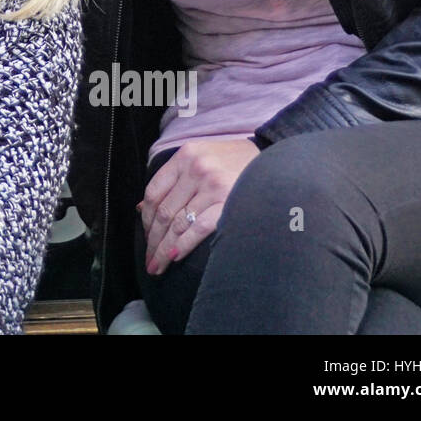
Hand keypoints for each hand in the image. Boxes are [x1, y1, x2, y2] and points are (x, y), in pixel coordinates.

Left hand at [138, 139, 258, 275]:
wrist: (277, 161)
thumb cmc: (235, 163)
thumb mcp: (201, 158)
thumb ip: (174, 179)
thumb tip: (143, 209)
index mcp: (186, 155)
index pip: (154, 191)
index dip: (147, 218)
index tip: (145, 236)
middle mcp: (196, 168)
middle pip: (165, 211)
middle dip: (153, 240)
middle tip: (148, 260)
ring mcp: (213, 185)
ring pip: (179, 223)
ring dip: (164, 249)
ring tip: (158, 265)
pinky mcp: (229, 202)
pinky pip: (199, 229)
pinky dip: (183, 245)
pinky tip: (174, 257)